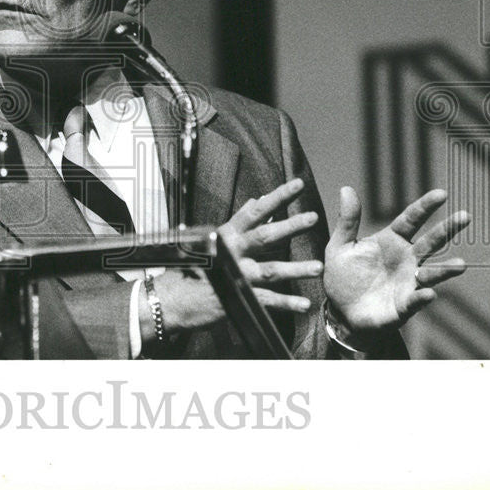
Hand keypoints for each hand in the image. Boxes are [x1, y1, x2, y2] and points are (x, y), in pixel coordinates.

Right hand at [141, 179, 322, 342]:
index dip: (277, 197)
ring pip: (270, 270)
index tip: (297, 185)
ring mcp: (235, 275)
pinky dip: (285, 304)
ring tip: (318, 267)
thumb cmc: (193, 266)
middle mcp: (232, 252)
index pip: (255, 211)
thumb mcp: (212, 238)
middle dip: (290, 226)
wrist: (171, 298)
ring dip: (296, 269)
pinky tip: (304, 304)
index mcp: (227, 234)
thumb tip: (256, 202)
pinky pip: (266, 301)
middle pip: (264, 236)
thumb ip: (239, 222)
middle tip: (313, 218)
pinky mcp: (236, 298)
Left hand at [323, 186, 468, 348]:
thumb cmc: (344, 275)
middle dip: (447, 229)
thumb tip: (346, 188)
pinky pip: (415, 300)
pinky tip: (429, 293)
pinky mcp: (404, 305)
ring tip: (460, 264)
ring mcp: (408, 282)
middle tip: (465, 216)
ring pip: (431, 273)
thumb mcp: (340, 246)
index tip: (441, 194)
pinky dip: (422, 297)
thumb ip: (347, 220)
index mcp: (391, 240)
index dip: (425, 206)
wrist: (341, 310)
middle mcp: (406, 259)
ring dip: (445, 269)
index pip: (411, 219)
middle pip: (429, 242)